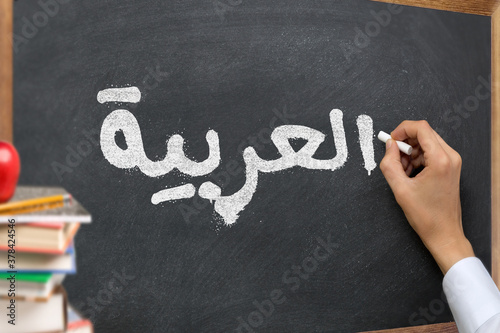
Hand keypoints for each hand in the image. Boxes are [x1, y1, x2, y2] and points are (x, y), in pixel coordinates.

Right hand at [379, 120, 473, 273]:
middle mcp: (450, 157)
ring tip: (401, 171)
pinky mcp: (450, 168)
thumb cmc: (426, 216)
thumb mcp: (400, 188)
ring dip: (410, 152)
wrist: (444, 233)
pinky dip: (417, 158)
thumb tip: (389, 145)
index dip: (402, 129)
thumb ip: (389, 163)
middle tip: (393, 157)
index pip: (421, 128)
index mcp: (441, 160)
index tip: (390, 140)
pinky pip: (431, 153)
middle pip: (424, 133)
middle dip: (405, 142)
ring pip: (427, 143)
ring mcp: (452, 162)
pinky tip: (409, 174)